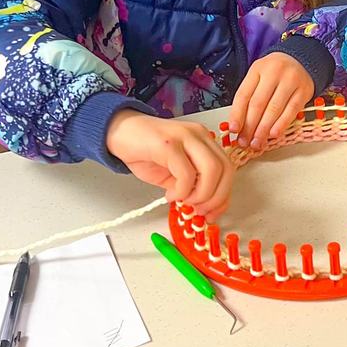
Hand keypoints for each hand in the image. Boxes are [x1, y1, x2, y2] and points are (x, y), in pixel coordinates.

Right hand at [106, 111, 234, 220]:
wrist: (118, 132)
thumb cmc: (145, 151)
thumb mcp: (174, 173)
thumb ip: (192, 185)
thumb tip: (206, 207)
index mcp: (204, 141)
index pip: (227, 169)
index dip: (223, 196)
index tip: (212, 214)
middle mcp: (199, 135)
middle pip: (225, 169)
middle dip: (214, 198)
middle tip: (197, 210)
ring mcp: (184, 136)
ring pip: (211, 170)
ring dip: (200, 194)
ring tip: (183, 200)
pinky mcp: (168, 143)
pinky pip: (186, 173)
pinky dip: (181, 190)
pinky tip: (170, 193)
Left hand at [229, 53, 314, 149]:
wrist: (301, 60)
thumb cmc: (275, 72)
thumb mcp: (258, 76)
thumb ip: (249, 96)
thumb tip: (239, 125)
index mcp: (258, 69)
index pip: (244, 94)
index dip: (237, 114)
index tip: (233, 129)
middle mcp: (274, 72)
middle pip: (258, 104)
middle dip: (249, 126)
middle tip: (244, 141)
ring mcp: (290, 81)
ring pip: (274, 109)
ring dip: (263, 130)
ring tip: (257, 142)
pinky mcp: (304, 91)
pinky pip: (291, 111)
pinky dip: (281, 124)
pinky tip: (273, 134)